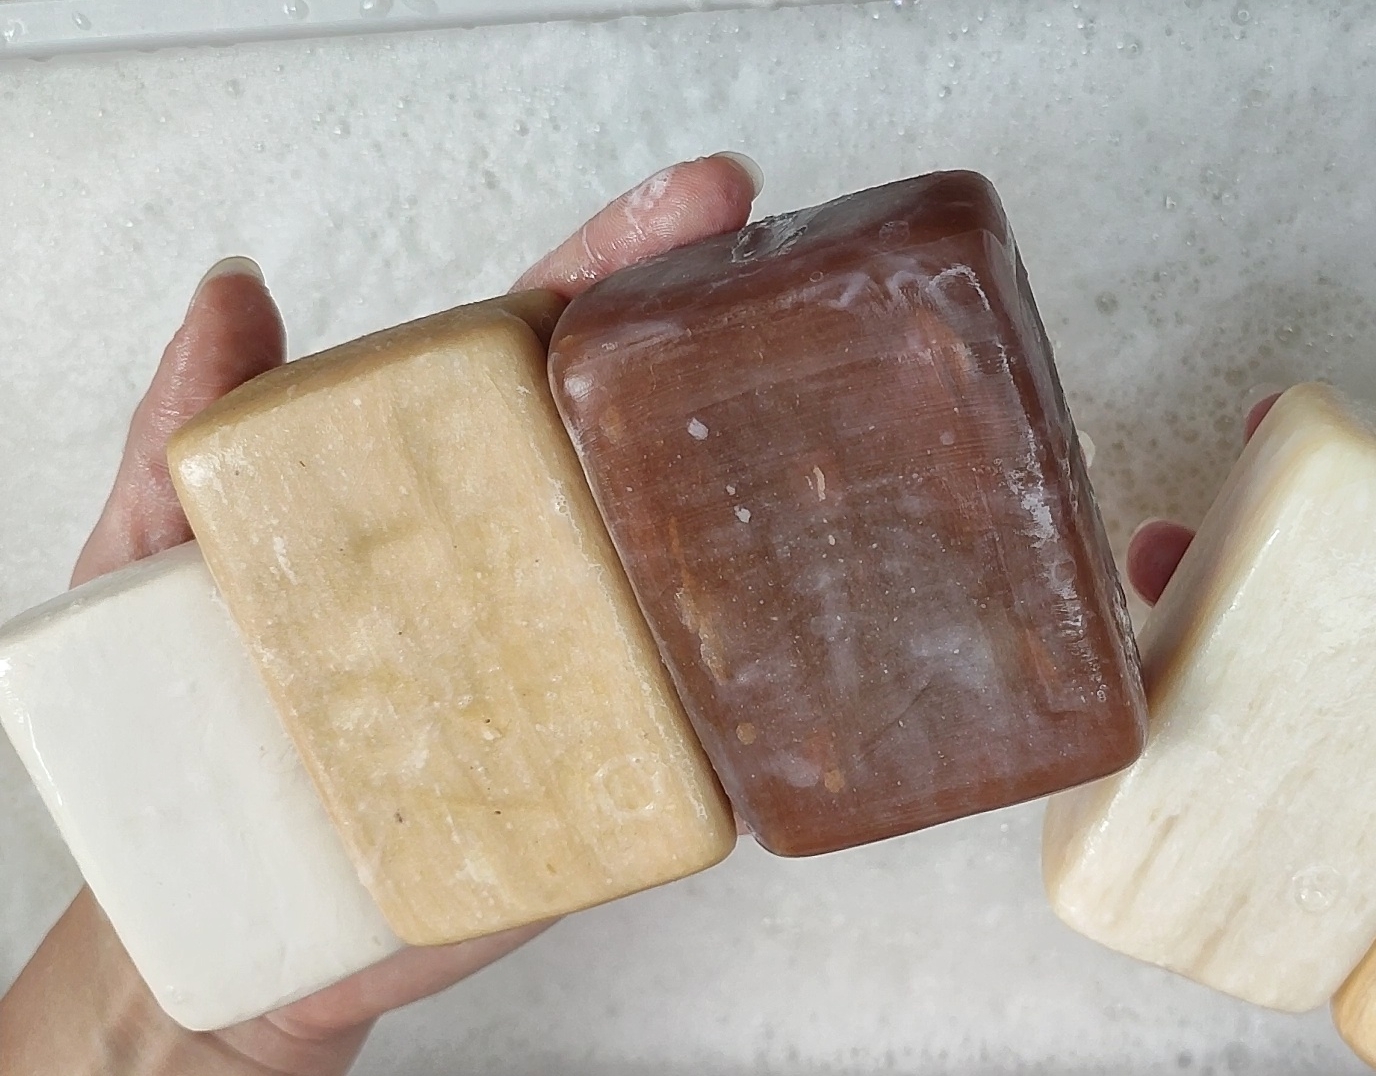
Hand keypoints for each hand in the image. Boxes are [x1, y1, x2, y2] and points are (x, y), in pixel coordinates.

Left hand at [0, 152, 759, 1075]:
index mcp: (439, 493)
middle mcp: (525, 567)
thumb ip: (186, 437)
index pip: (535, 358)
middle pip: (628, 439)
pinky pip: (687, 733)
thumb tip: (231, 296)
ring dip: (744, 504)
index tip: (696, 199)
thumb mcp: (153, 562)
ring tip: (795, 432)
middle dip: (704, 343)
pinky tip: (791, 638)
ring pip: (679, 575)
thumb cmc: (187, 736)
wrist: (217, 931)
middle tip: (758, 270)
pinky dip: (747, 689)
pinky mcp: (597, 783)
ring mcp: (572, 671)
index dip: (612, 270)